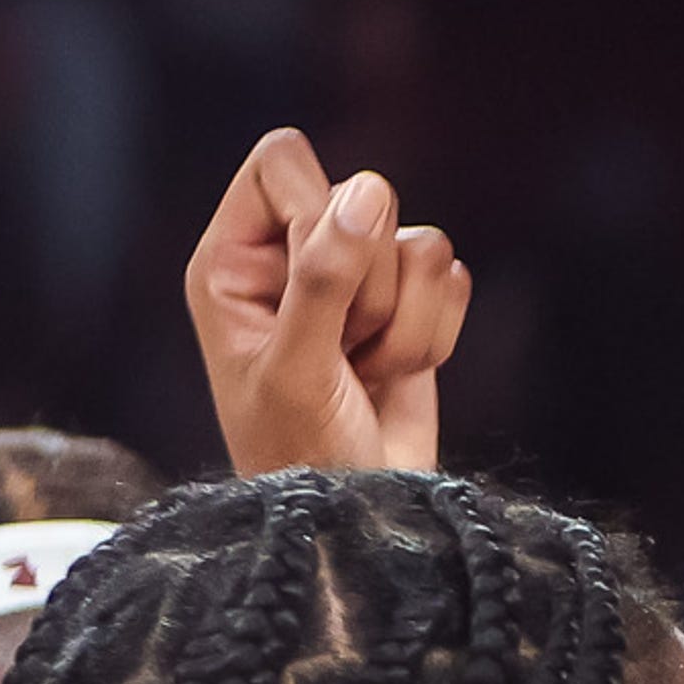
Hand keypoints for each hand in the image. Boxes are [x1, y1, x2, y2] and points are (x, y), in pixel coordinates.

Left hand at [189, 129, 468, 477]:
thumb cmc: (298, 457)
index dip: (315, 211)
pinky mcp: (410, 306)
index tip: (320, 284)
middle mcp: (291, 256)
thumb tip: (370, 191)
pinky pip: (451, 279)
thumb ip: (324, 279)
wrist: (356, 520)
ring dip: (404, 325)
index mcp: (233, 258)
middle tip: (342, 352)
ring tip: (366, 374)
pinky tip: (396, 377)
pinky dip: (435, 338)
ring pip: (418, 244)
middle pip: (362, 197)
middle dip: (368, 288)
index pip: (282, 163)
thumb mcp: (296, 370)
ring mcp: (356, 281)